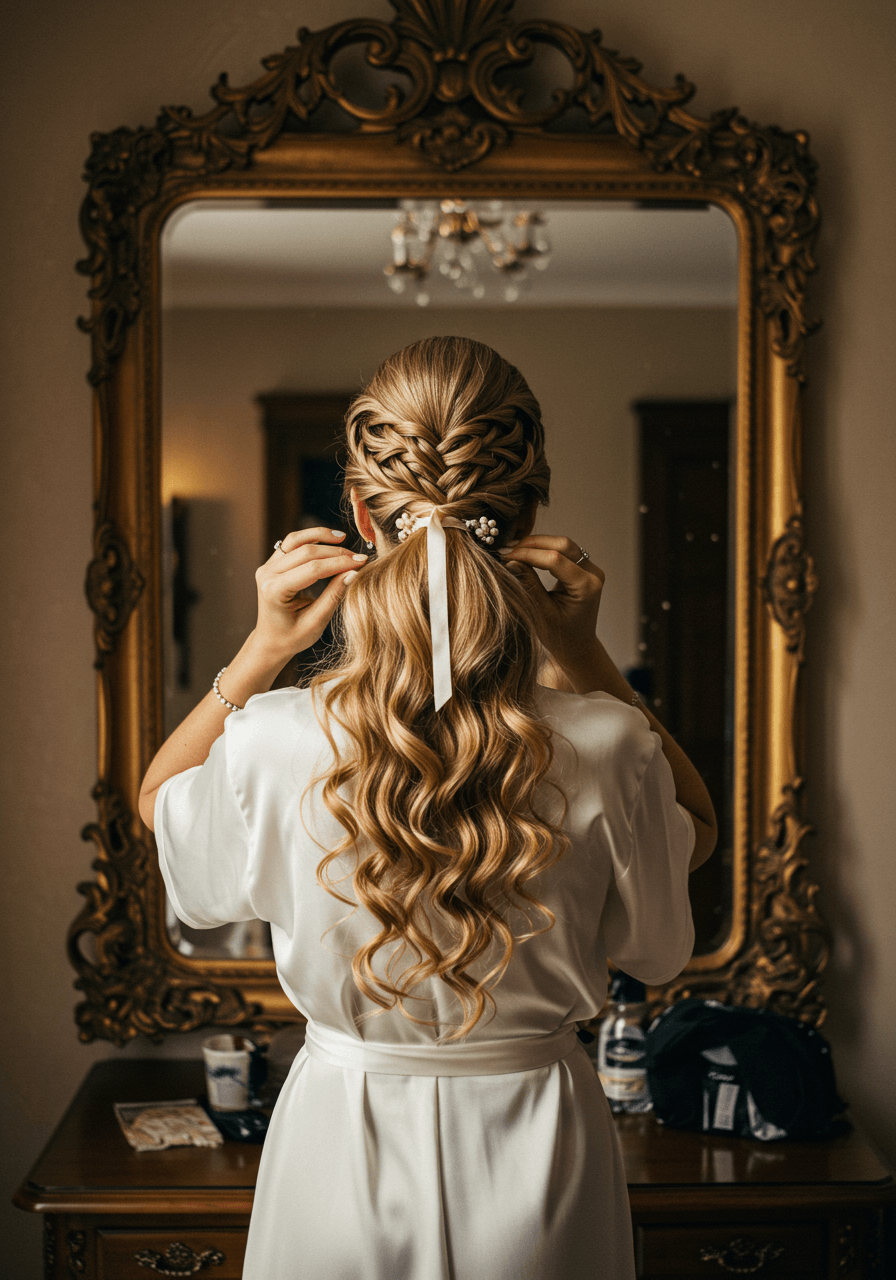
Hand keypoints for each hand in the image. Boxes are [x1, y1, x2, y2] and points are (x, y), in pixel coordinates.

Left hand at [253, 527, 365, 664]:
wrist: (271, 641)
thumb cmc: (292, 637)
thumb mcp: (316, 623)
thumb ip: (333, 596)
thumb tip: (354, 572)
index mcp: (274, 591)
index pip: (312, 569)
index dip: (339, 563)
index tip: (362, 561)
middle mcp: (267, 574)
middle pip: (306, 552)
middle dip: (336, 553)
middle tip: (359, 557)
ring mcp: (268, 566)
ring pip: (296, 540)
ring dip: (321, 536)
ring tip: (343, 538)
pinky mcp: (273, 562)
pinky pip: (292, 543)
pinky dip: (311, 538)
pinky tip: (330, 539)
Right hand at [502, 535, 604, 676]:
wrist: (577, 644)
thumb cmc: (560, 635)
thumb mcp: (541, 612)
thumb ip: (529, 584)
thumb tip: (511, 561)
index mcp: (586, 587)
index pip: (555, 560)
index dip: (529, 555)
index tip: (507, 557)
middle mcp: (593, 574)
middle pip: (562, 545)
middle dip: (533, 544)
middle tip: (508, 550)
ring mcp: (591, 568)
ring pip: (563, 544)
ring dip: (538, 544)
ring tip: (514, 551)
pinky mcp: (584, 567)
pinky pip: (564, 550)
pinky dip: (544, 549)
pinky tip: (527, 553)